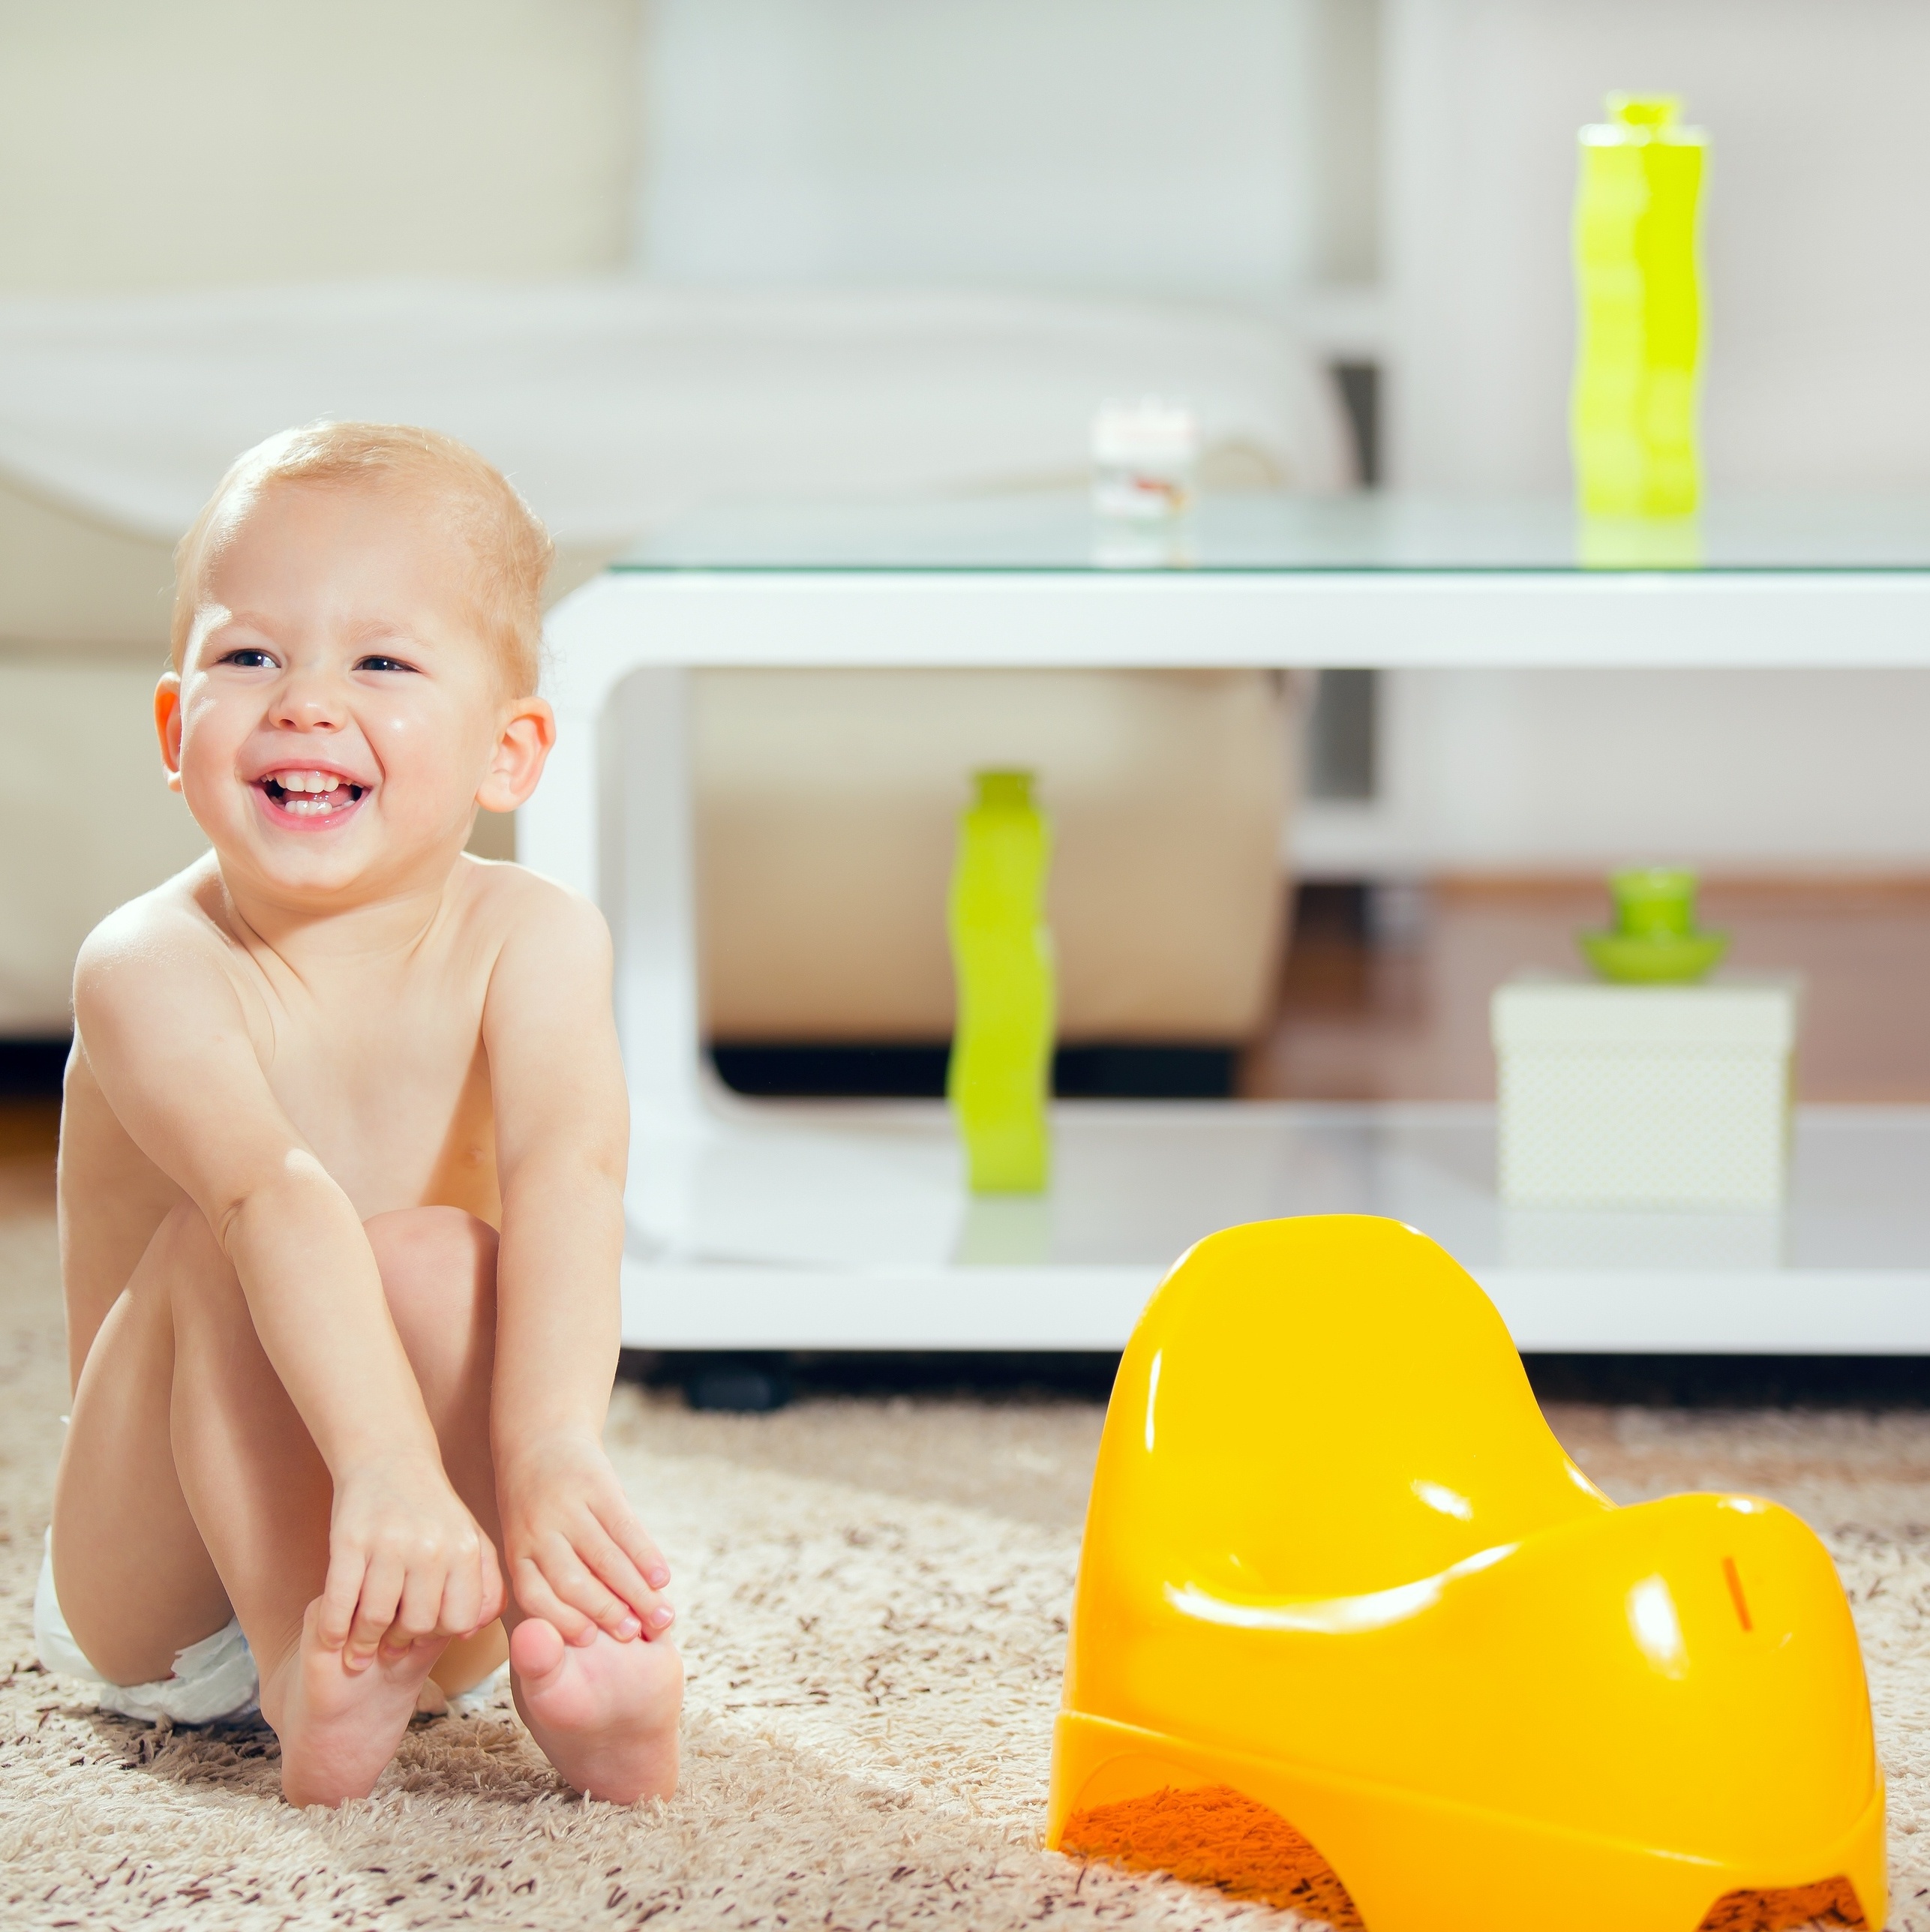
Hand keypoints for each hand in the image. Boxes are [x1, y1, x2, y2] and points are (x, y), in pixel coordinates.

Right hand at [319, 1454, 503, 1670]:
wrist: (389, 1457)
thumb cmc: (431, 1508)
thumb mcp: (470, 1536)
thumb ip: (484, 1584)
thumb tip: (471, 1633)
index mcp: (464, 1548)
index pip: (458, 1620)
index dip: (438, 1634)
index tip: (422, 1632)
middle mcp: (431, 1546)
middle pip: (417, 1624)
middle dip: (400, 1640)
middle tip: (387, 1641)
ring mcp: (389, 1543)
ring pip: (377, 1619)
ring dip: (363, 1642)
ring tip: (359, 1646)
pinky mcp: (350, 1541)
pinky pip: (339, 1602)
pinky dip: (333, 1629)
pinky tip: (334, 1637)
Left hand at [498, 1432, 672, 1645]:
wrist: (541, 1435)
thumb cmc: (536, 1504)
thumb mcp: (524, 1539)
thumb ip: (546, 1578)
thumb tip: (582, 1631)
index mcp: (517, 1550)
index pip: (537, 1597)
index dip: (563, 1621)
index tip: (591, 1640)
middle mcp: (539, 1531)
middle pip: (574, 1582)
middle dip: (606, 1613)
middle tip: (635, 1636)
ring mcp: (570, 1507)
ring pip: (605, 1558)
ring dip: (635, 1591)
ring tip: (660, 1617)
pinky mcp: (598, 1485)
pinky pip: (625, 1527)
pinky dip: (646, 1555)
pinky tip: (662, 1577)